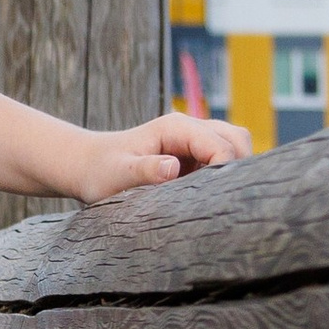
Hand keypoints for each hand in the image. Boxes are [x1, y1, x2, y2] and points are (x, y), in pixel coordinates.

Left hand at [70, 111, 252, 202]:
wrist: (89, 166)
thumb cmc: (101, 171)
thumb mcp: (118, 174)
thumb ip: (145, 171)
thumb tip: (173, 168)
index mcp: (176, 128)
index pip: (221, 144)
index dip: (226, 170)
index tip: (215, 198)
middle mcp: (190, 129)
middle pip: (237, 139)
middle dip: (238, 168)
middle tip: (220, 200)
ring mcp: (195, 141)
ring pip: (236, 147)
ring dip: (233, 172)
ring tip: (213, 199)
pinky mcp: (195, 156)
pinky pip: (224, 161)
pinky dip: (224, 178)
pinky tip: (205, 198)